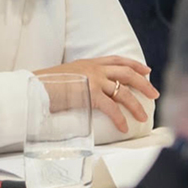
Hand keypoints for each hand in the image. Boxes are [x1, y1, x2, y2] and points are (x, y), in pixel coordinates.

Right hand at [36, 56, 156, 132]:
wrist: (32, 88)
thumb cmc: (45, 86)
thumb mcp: (68, 76)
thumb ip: (82, 79)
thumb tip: (90, 91)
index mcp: (90, 62)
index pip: (118, 60)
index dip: (135, 64)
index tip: (147, 70)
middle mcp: (95, 68)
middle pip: (127, 74)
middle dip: (144, 84)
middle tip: (155, 95)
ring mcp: (93, 80)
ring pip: (123, 91)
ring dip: (136, 105)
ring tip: (144, 117)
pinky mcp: (90, 94)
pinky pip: (111, 108)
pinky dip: (120, 118)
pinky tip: (124, 127)